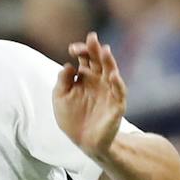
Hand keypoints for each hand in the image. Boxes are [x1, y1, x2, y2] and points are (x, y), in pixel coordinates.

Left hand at [54, 31, 126, 157]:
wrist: (84, 141)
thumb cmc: (71, 118)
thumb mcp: (60, 98)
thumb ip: (62, 82)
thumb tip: (68, 65)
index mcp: (85, 77)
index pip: (85, 59)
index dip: (81, 51)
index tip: (72, 48)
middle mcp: (99, 81)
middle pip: (99, 61)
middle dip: (95, 50)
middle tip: (92, 38)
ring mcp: (109, 91)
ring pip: (111, 72)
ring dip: (109, 62)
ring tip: (104, 51)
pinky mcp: (116, 104)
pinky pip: (119, 92)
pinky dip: (117, 83)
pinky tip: (113, 75)